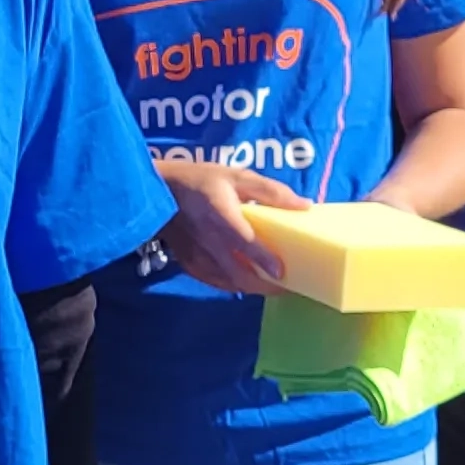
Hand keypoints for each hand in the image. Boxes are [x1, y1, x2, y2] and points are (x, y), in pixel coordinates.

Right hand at [154, 156, 304, 294]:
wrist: (159, 191)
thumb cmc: (201, 180)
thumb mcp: (237, 176)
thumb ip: (271, 191)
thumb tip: (305, 205)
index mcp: (221, 214)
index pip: (244, 241)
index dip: (262, 259)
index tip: (282, 273)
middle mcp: (208, 240)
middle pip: (238, 273)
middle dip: (264, 286)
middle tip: (286, 287)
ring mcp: (197, 255)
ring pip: (228, 283)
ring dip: (252, 288)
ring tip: (271, 286)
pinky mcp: (190, 264)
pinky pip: (217, 282)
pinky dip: (235, 286)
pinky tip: (248, 282)